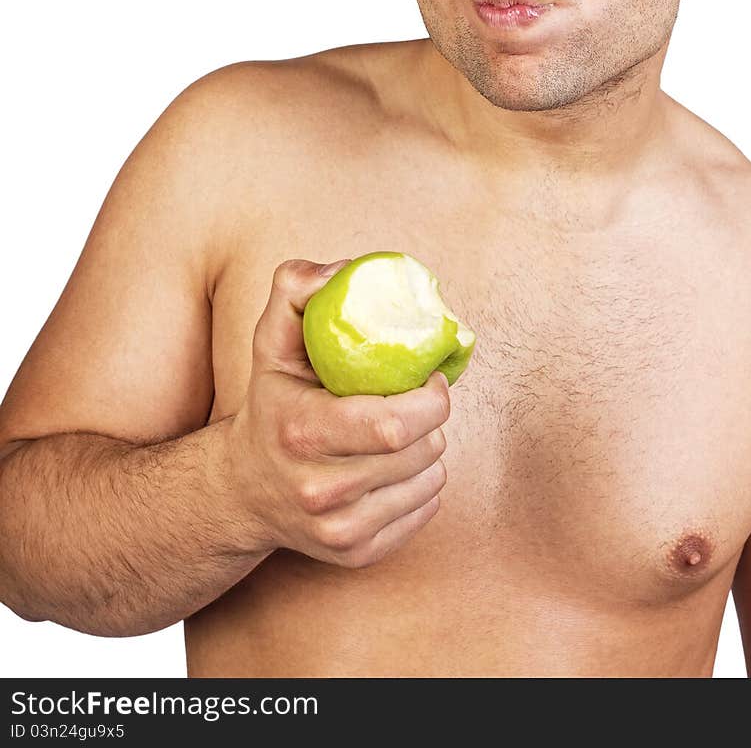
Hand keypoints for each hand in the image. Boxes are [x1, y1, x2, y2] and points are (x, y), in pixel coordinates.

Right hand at [226, 258, 450, 566]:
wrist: (241, 490)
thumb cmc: (269, 402)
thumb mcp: (271, 340)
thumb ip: (297, 289)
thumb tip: (342, 272)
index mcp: (301, 433)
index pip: (395, 424)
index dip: (431, 397)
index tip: (430, 376)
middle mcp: (319, 491)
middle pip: (420, 450)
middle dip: (433, 417)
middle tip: (420, 397)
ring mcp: (339, 531)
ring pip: (430, 479)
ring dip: (431, 448)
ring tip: (404, 430)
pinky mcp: (357, 554)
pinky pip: (425, 509)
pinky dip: (423, 482)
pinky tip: (396, 465)